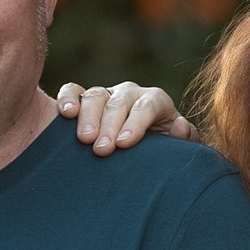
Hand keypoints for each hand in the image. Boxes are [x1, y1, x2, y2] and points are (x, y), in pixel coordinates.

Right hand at [56, 80, 192, 154]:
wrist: (141, 158)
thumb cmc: (160, 154)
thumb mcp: (177, 150)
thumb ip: (185, 139)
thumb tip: (178, 126)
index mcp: (155, 102)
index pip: (148, 105)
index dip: (136, 122)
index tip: (124, 144)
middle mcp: (130, 95)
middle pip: (119, 102)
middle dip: (110, 125)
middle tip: (101, 149)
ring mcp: (106, 96)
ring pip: (96, 95)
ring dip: (88, 116)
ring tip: (84, 139)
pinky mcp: (83, 100)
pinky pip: (73, 91)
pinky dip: (67, 99)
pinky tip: (65, 114)